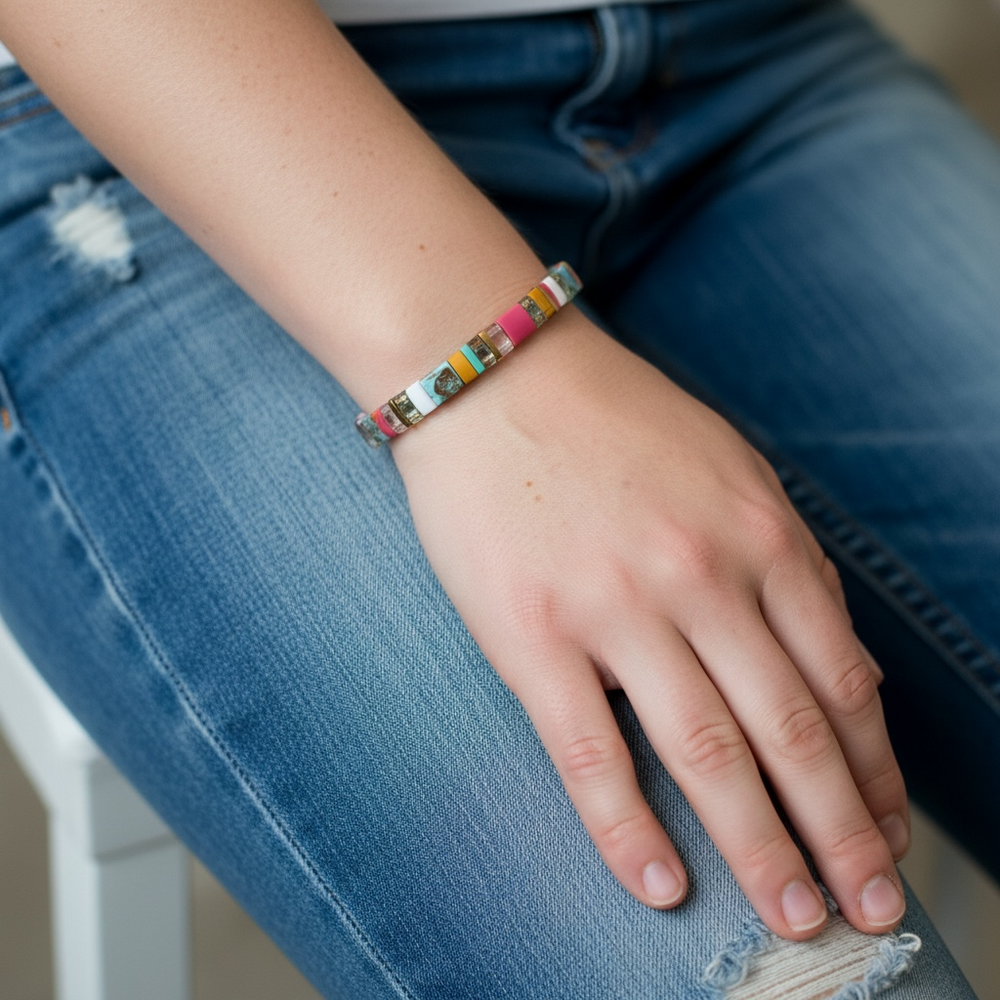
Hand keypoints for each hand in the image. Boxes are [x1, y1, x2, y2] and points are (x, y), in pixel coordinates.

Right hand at [393, 313, 908, 939]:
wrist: (494, 376)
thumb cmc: (611, 422)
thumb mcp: (729, 470)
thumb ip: (783, 564)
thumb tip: (834, 665)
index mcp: (759, 534)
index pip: (841, 680)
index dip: (874, 771)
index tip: (889, 829)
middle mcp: (702, 576)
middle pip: (793, 731)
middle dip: (842, 834)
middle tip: (874, 909)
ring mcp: (616, 608)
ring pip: (709, 755)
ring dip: (762, 850)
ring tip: (796, 918)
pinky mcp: (534, 634)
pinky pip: (591, 753)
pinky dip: (627, 831)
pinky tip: (659, 886)